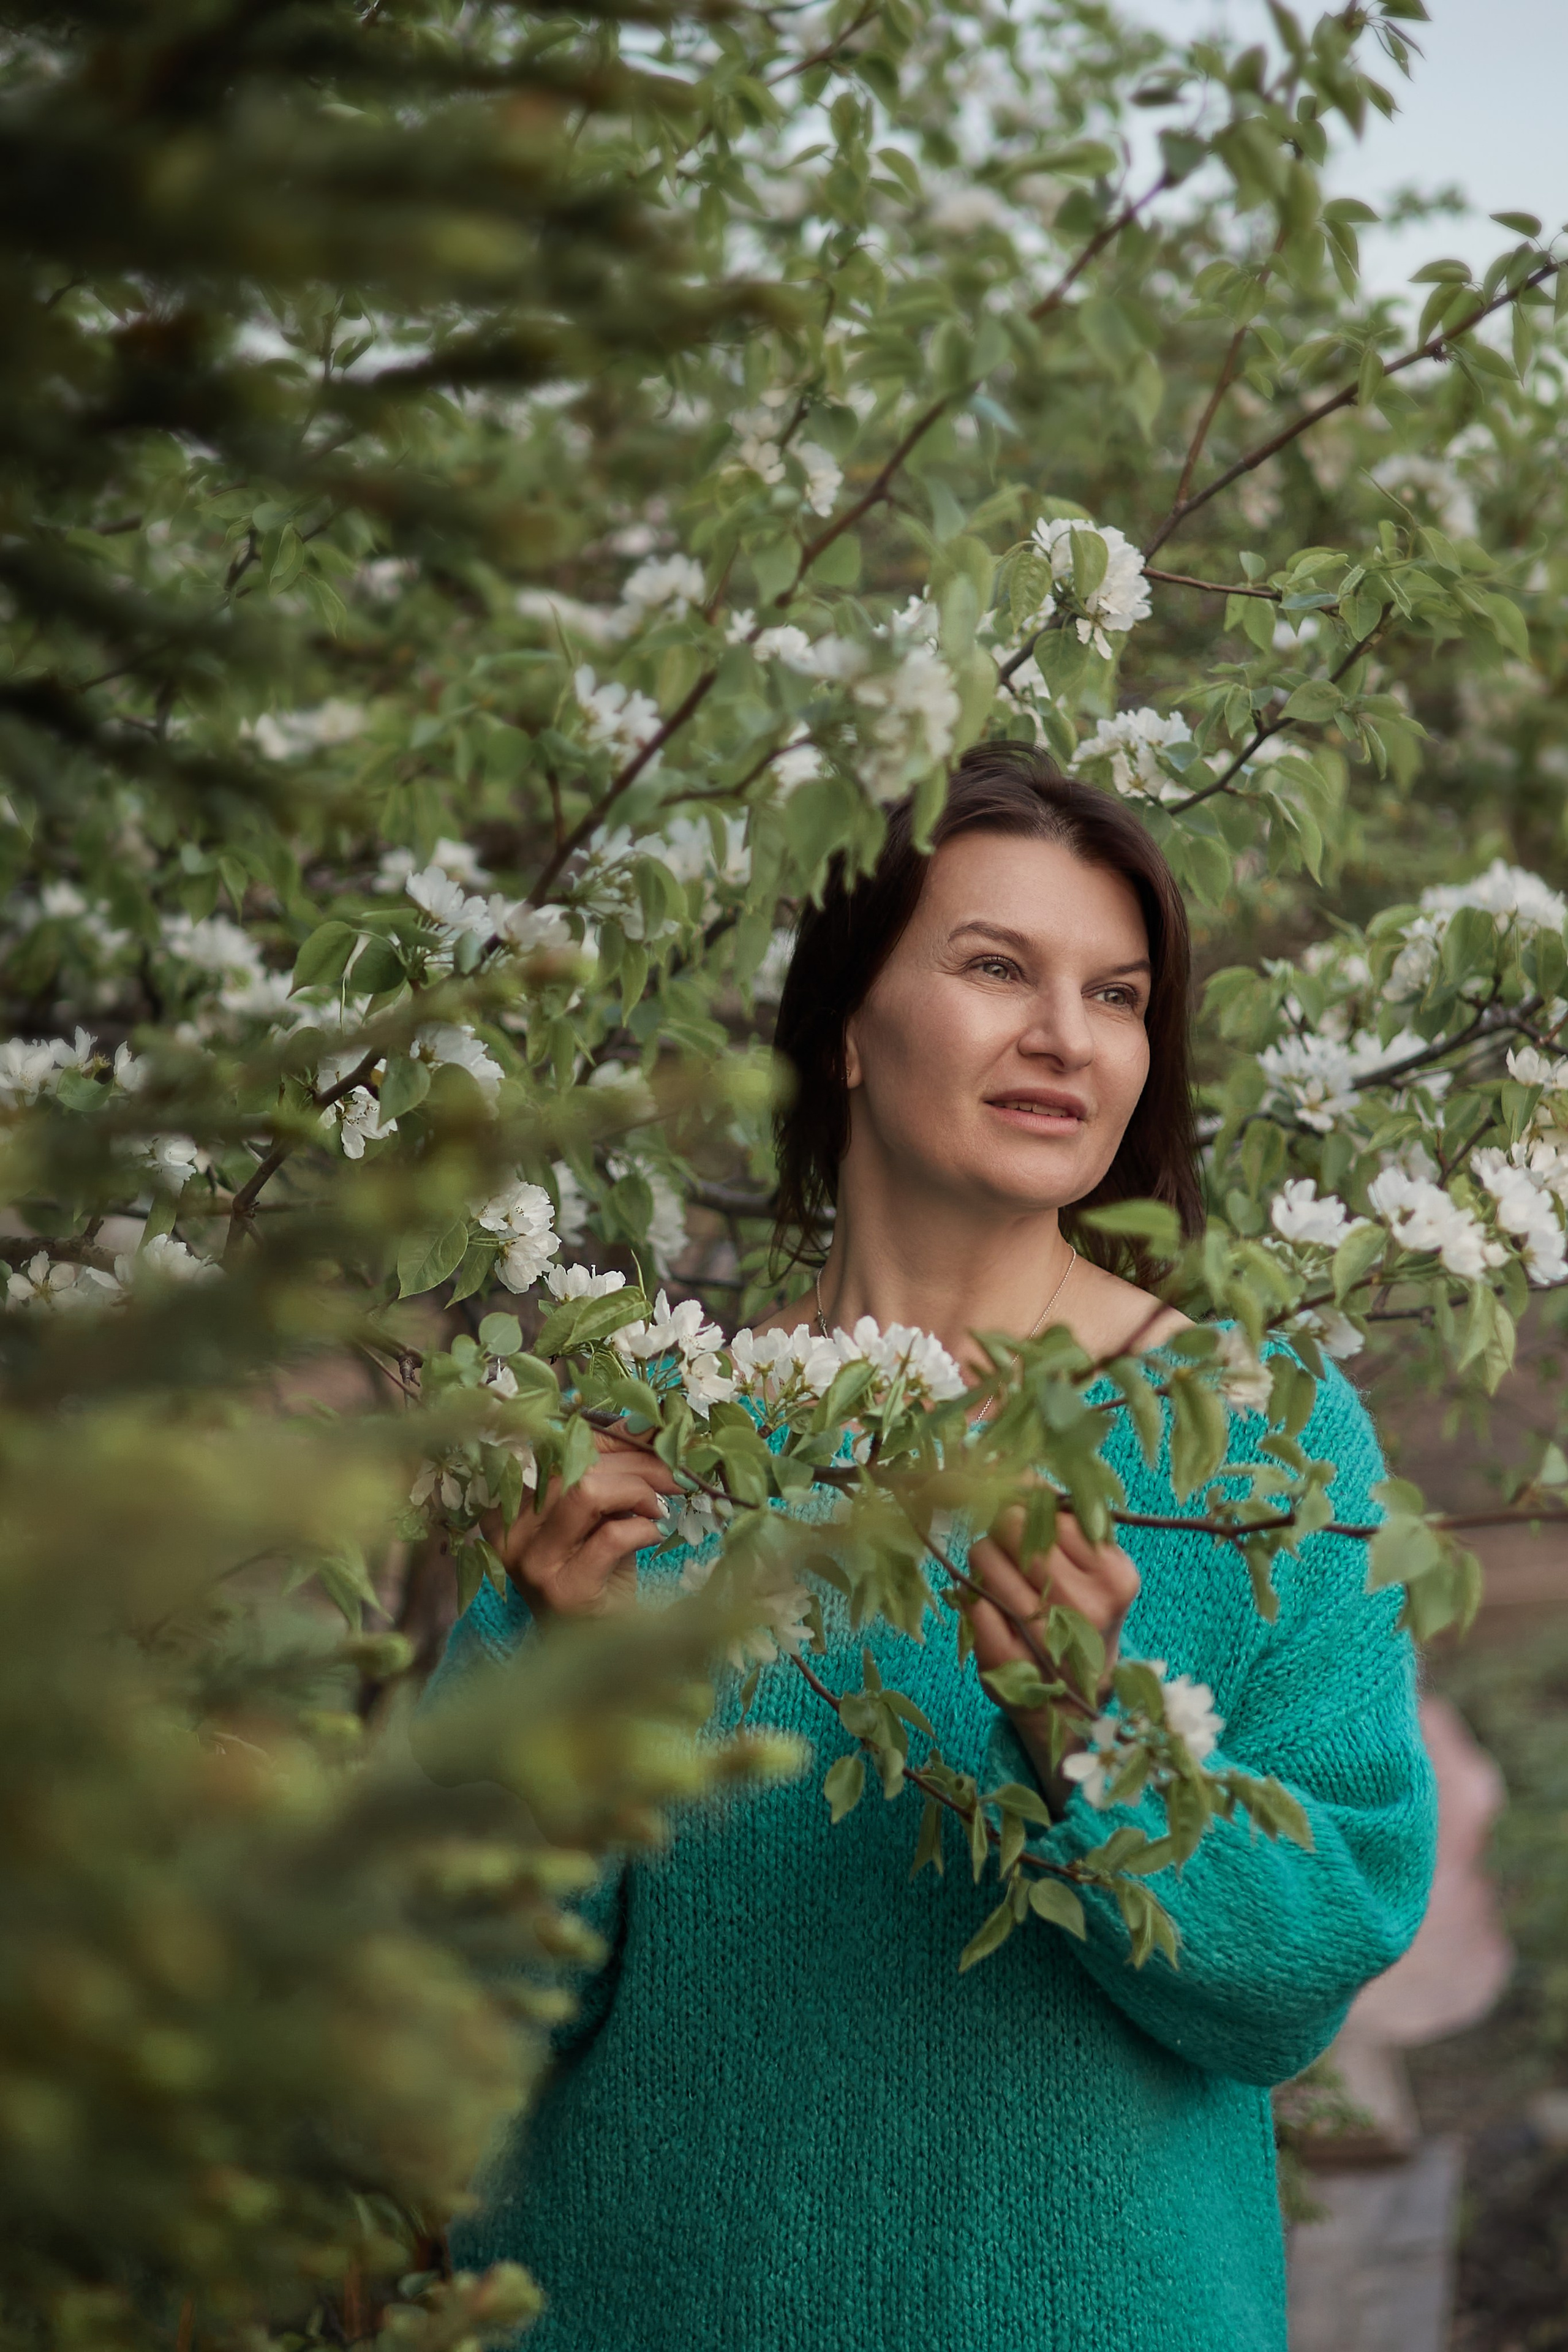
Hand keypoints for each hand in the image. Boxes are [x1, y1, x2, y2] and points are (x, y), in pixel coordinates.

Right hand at [484, 1428, 680, 1617]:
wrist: (597, 1650)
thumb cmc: (599, 1575)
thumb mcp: (600, 1515)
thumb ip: (613, 1471)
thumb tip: (650, 1423)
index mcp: (511, 1503)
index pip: (558, 1447)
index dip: (609, 1435)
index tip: (652, 1436)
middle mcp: (512, 1530)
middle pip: (574, 1467)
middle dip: (635, 1462)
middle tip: (674, 1474)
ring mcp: (533, 1563)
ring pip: (585, 1492)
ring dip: (636, 1490)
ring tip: (658, 1507)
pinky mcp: (565, 1590)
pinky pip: (609, 1536)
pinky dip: (641, 1528)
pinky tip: (652, 1534)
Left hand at [967, 1503, 1139, 1806]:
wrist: (1076, 1700)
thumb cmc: (1079, 1614)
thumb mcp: (1090, 1565)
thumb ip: (1062, 1514)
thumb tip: (1008, 1457)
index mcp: (1115, 1575)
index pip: (1052, 1510)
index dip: (1022, 1497)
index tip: (1013, 1497)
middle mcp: (1088, 1607)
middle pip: (1014, 1528)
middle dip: (999, 1522)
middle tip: (1006, 1538)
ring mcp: (1047, 1640)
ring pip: (985, 1559)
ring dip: (983, 1557)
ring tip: (1000, 1573)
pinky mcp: (1008, 1666)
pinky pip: (971, 1605)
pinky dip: (972, 1597)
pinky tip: (987, 1604)